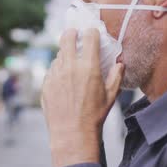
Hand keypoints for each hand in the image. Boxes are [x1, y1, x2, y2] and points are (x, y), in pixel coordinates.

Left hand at [41, 28, 123, 166]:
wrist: (72, 133)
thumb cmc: (94, 116)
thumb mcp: (111, 95)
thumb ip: (116, 76)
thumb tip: (120, 64)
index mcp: (89, 67)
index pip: (89, 37)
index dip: (92, 32)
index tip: (92, 33)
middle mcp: (70, 67)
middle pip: (67, 37)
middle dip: (72, 32)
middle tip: (74, 34)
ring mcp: (56, 74)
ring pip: (59, 54)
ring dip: (65, 54)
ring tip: (71, 62)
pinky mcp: (46, 83)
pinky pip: (52, 70)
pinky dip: (58, 70)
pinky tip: (64, 79)